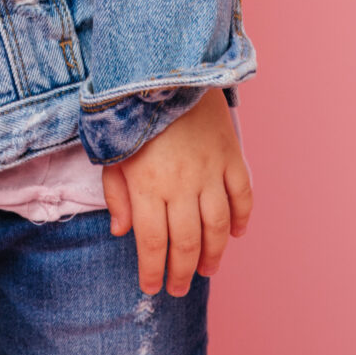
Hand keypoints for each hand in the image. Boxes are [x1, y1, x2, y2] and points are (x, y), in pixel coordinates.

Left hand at [100, 87, 254, 295]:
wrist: (167, 66)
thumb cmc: (132, 111)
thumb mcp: (112, 152)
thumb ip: (117, 194)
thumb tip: (122, 232)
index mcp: (148, 185)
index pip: (152, 243)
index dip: (152, 271)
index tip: (152, 288)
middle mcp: (182, 184)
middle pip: (187, 242)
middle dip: (183, 272)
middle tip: (180, 288)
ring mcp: (211, 171)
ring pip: (217, 227)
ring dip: (214, 254)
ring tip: (207, 270)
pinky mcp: (232, 155)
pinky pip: (243, 194)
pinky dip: (242, 218)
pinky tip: (235, 234)